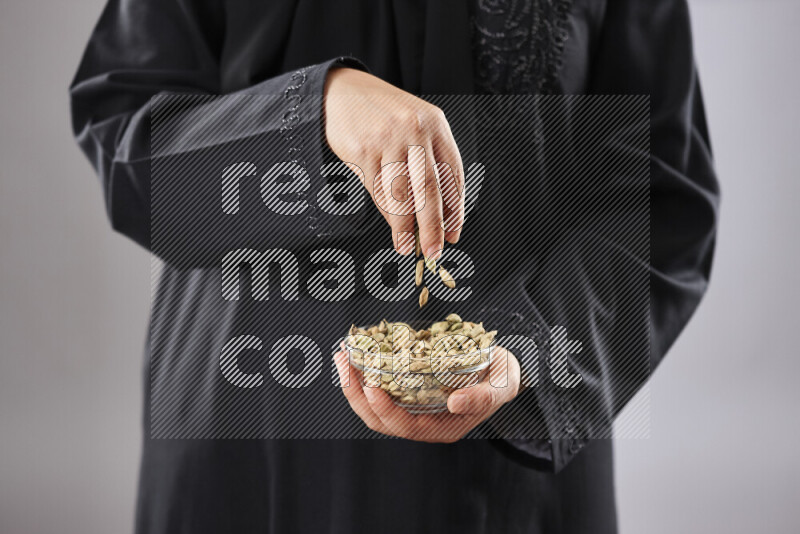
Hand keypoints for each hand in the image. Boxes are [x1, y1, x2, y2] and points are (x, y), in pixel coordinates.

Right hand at [324, 68, 464, 258]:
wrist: (341, 92)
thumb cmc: (382, 115)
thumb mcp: (414, 127)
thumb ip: (429, 162)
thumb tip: (441, 214)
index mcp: (435, 124)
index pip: (453, 174)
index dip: (455, 209)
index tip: (453, 234)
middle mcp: (414, 129)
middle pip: (429, 189)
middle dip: (433, 226)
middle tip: (434, 250)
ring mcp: (387, 139)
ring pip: (401, 195)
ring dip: (405, 227)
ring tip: (408, 247)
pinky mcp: (362, 150)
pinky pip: (378, 190)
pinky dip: (385, 212)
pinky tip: (392, 226)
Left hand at [333, 346, 520, 442]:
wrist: (501, 367)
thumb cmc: (502, 377)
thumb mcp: (503, 385)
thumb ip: (483, 397)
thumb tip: (456, 403)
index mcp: (442, 428)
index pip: (403, 426)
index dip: (383, 409)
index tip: (370, 385)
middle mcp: (422, 421)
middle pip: (378, 418)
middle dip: (355, 393)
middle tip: (343, 362)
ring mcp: (412, 406)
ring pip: (373, 404)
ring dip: (353, 382)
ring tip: (342, 355)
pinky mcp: (407, 389)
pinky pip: (379, 386)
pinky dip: (364, 371)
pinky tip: (356, 351)